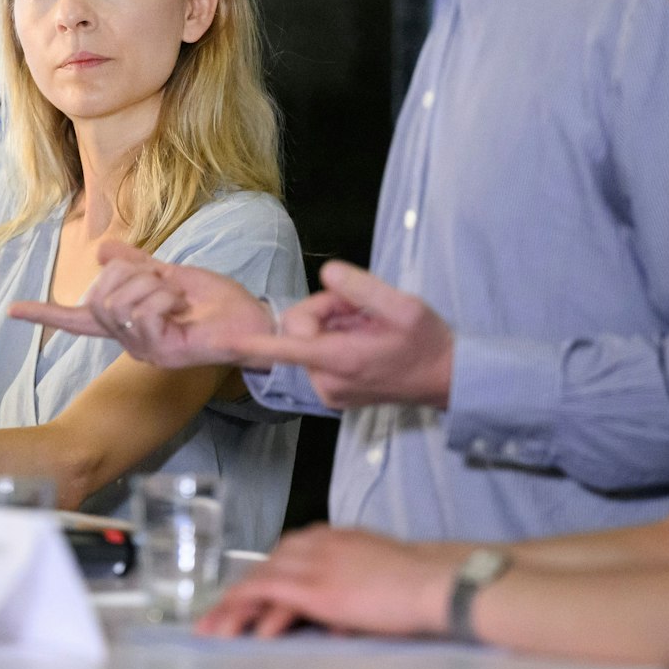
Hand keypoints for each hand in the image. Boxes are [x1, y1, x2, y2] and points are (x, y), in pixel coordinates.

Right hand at [8, 239, 276, 369]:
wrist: (253, 319)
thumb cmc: (216, 303)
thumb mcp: (171, 274)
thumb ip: (137, 264)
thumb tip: (101, 250)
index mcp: (127, 323)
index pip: (78, 320)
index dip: (45, 313)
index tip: (11, 310)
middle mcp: (130, 341)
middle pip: (98, 297)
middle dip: (129, 275)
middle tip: (162, 281)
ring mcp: (145, 350)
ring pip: (118, 304)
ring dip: (150, 285)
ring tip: (176, 295)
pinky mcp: (163, 353)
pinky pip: (142, 314)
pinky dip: (163, 297)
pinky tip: (180, 305)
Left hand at [197, 526, 457, 638]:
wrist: (436, 581)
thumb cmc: (419, 583)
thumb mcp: (377, 573)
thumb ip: (351, 584)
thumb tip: (337, 615)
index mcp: (335, 538)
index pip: (285, 553)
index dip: (262, 575)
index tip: (247, 593)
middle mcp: (319, 544)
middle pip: (266, 564)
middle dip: (239, 591)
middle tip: (218, 615)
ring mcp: (316, 564)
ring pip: (260, 578)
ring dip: (235, 605)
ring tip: (216, 628)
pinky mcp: (318, 588)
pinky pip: (270, 594)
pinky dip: (250, 609)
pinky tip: (239, 627)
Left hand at [225, 260, 455, 407]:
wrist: (447, 379)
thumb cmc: (427, 342)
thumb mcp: (403, 306)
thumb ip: (361, 288)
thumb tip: (328, 273)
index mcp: (341, 360)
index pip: (286, 347)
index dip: (251, 341)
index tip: (221, 341)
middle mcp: (328, 381)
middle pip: (302, 331)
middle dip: (327, 311)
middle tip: (361, 309)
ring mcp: (329, 392)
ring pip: (310, 341)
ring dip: (333, 325)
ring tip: (369, 326)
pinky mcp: (333, 395)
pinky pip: (319, 356)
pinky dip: (336, 341)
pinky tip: (365, 340)